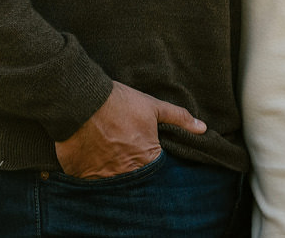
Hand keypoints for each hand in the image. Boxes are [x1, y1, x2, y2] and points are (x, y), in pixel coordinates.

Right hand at [54, 80, 206, 178]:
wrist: (82, 100)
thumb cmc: (120, 103)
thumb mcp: (153, 107)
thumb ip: (179, 119)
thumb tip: (203, 129)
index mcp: (146, 159)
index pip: (155, 173)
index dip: (151, 164)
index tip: (143, 153)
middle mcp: (126, 173)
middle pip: (134, 180)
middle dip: (132, 170)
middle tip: (124, 154)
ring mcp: (102, 177)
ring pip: (111, 183)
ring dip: (112, 172)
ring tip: (108, 156)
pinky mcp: (81, 175)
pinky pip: (89, 181)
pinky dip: (91, 173)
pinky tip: (91, 159)